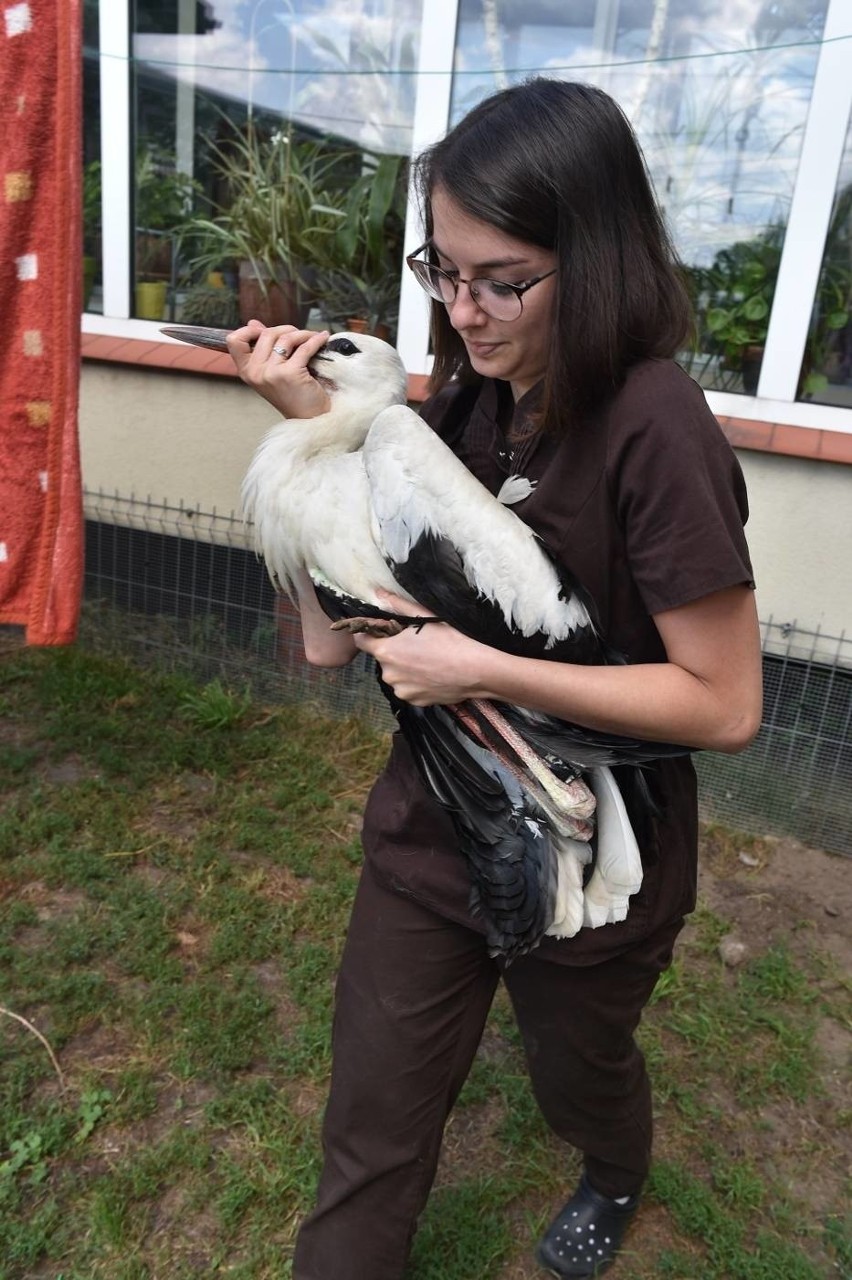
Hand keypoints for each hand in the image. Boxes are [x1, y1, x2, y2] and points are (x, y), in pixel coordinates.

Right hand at [226, 321, 331, 418]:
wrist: (308, 419)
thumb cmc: (292, 395)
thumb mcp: (271, 372)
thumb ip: (262, 348)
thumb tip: (252, 323)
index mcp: (247, 372)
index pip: (234, 341)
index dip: (249, 331)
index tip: (266, 331)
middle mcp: (255, 373)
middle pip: (266, 334)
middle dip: (286, 330)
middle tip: (300, 335)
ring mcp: (271, 373)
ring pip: (285, 338)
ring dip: (303, 334)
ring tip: (312, 337)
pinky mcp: (290, 374)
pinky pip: (304, 347)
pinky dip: (316, 340)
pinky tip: (322, 338)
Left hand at [352, 591, 490, 705]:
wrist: (472, 670)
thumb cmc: (448, 640)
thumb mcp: (423, 617)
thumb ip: (397, 604)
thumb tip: (378, 593)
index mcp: (386, 651)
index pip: (361, 642)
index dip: (371, 635)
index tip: (385, 633)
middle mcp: (388, 673)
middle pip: (383, 659)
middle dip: (395, 652)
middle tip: (417, 646)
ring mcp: (400, 689)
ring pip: (396, 675)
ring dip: (405, 669)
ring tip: (427, 662)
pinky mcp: (413, 701)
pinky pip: (409, 689)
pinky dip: (416, 683)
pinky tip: (432, 676)